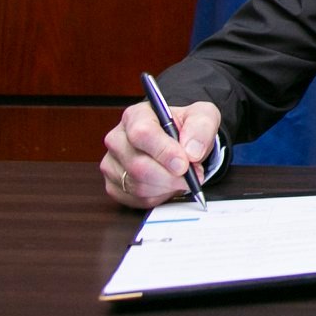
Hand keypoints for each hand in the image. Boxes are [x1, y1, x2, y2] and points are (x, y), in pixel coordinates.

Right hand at [101, 99, 219, 208]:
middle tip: (192, 175)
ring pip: (138, 185)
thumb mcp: (204, 116)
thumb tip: (191, 151)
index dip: (164, 151)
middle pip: (137, 164)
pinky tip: (168, 184)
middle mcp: (117, 139)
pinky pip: (136, 199)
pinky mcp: (114, 186)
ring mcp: (111, 164)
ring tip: (182, 177)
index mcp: (136, 116)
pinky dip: (159, 196)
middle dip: (170, 175)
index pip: (142, 133)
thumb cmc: (188, 127)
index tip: (184, 163)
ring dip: (167, 186)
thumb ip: (201, 128)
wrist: (182, 144)